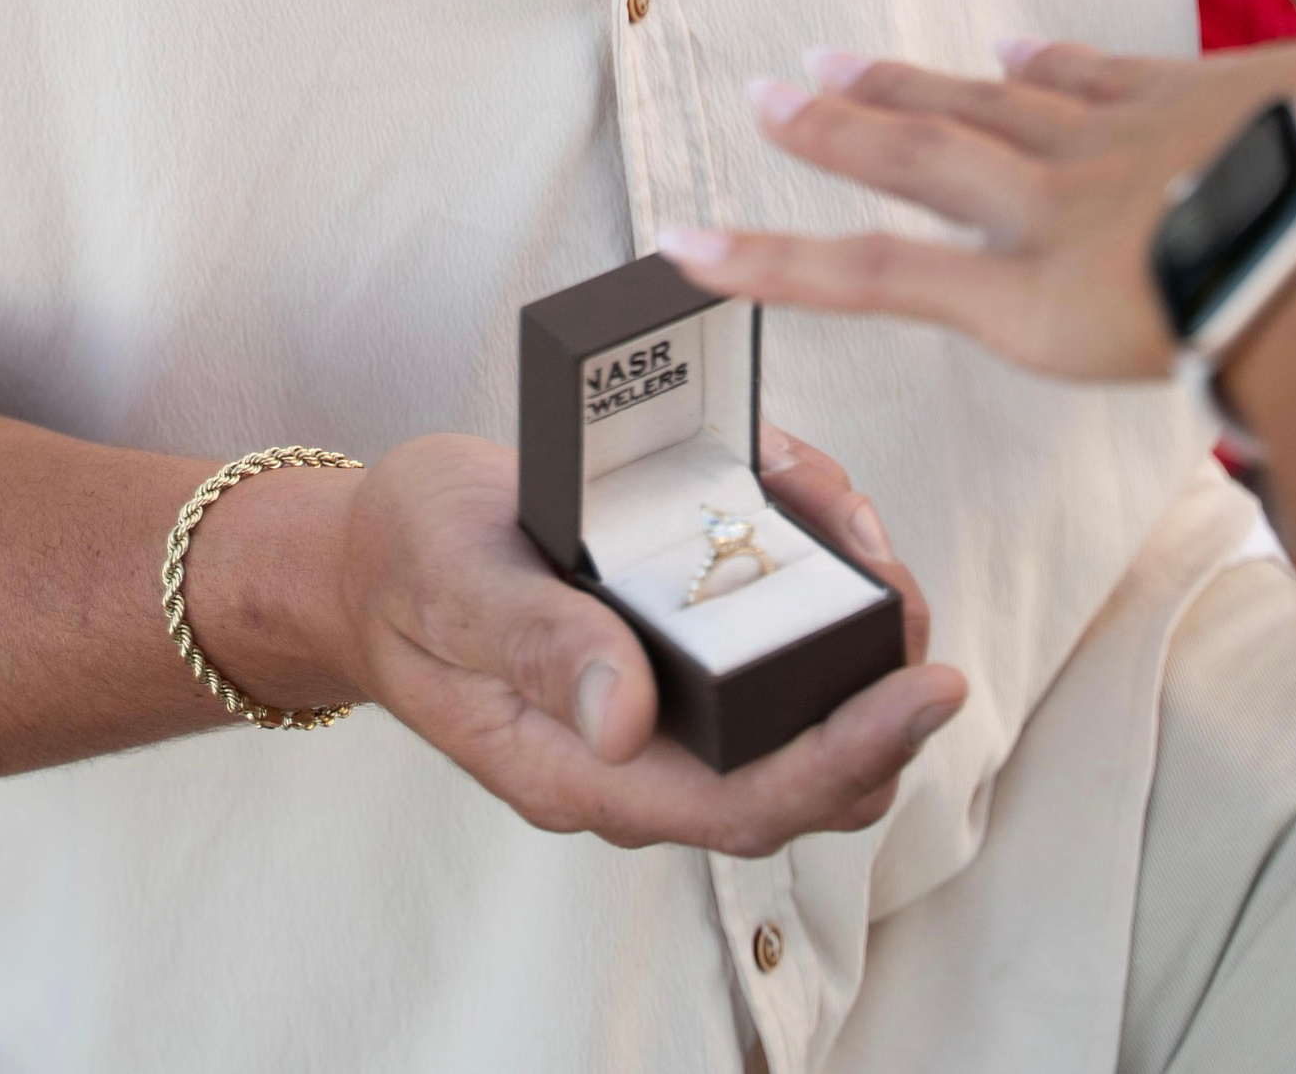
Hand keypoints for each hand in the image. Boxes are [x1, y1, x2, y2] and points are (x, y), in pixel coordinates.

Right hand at [263, 429, 962, 854]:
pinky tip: (790, 493)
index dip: (852, 752)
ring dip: (847, 627)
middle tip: (900, 580)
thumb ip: (534, 645)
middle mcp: (634, 762)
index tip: (931, 688)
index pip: (746, 802)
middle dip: (877, 690)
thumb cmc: (404, 564)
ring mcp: (655, 719)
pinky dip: (804, 577)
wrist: (363, 558)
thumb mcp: (453, 579)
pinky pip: (765, 653)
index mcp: (578, 769)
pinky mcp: (667, 665)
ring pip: (797, 716)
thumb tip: (627, 719)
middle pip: (802, 776)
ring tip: (839, 512)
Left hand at [660, 35, 1295, 384]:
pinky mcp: (1015, 290)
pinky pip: (879, 275)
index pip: (1101, 85)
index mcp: (1192, 112)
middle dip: (907, 87)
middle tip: (824, 64)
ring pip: (919, 157)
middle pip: (988, 107)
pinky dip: (779, 264)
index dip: (1050, 68)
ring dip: (841, 129)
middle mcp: (1104, 147)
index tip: (1014, 49)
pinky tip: (695, 252)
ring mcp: (1050, 210)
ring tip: (766, 102)